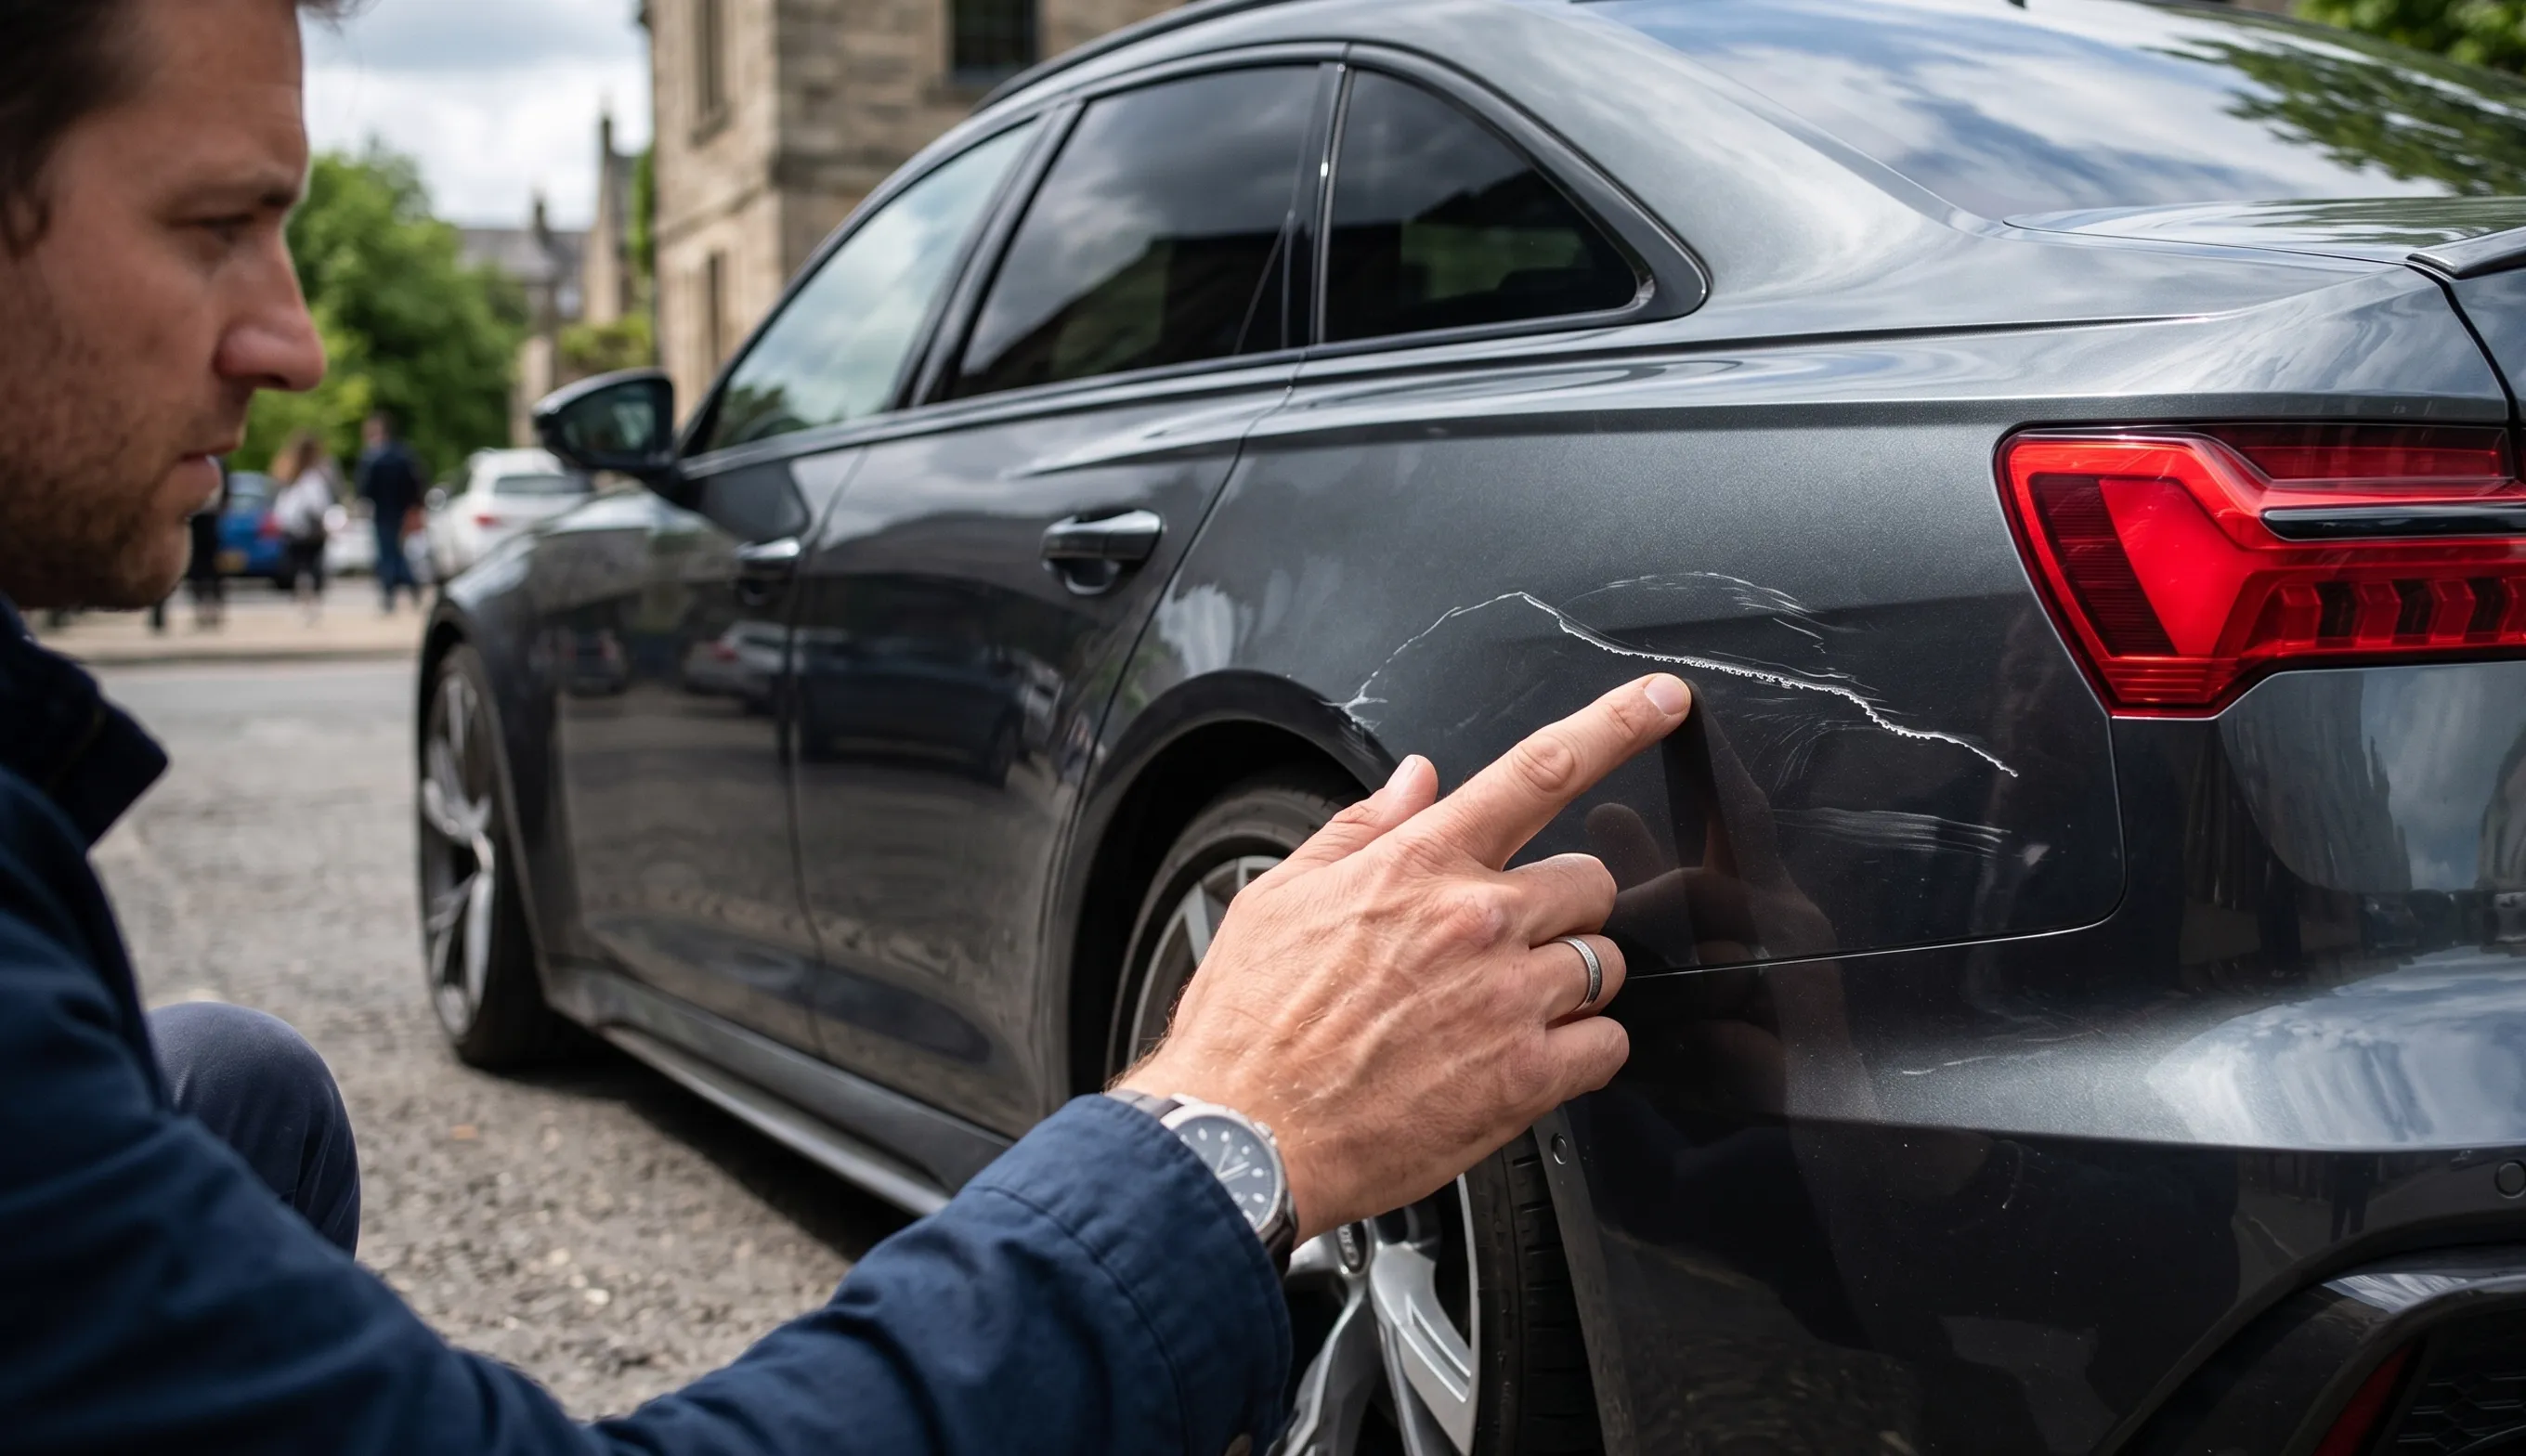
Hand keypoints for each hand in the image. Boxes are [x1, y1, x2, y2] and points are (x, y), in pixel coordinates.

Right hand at [1117, 674, 1692, 1240]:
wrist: (1243, 1135)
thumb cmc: (1250, 1024)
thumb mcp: (1282, 895)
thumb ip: (1362, 828)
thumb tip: (1415, 779)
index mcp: (1419, 863)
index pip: (1540, 769)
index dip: (1617, 724)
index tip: (1661, 701)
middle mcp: (1476, 920)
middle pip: (1591, 880)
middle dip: (1564, 905)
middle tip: (1514, 939)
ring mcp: (1508, 998)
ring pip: (1605, 963)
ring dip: (1570, 981)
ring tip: (1504, 1008)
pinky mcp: (1526, 1078)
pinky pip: (1608, 1046)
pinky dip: (1583, 1052)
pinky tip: (1529, 1058)